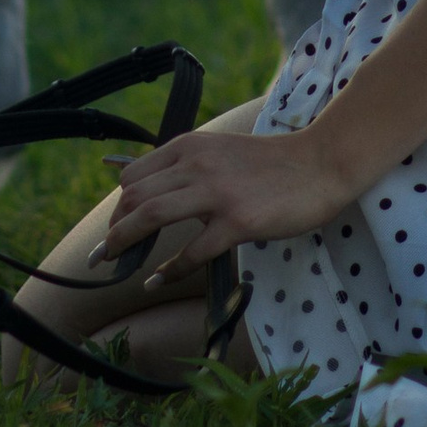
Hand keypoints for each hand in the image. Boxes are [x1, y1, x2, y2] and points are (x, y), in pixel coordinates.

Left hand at [96, 120, 356, 275]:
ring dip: (125, 243)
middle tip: (106, 253)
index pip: (135, 175)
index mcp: (191, 145)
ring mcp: (216, 193)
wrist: (319, 163)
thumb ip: (191, 167)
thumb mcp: (221, 151)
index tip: (117, 226)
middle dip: (113, 228)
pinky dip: (169, 270)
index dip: (119, 204)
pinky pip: (192, 250)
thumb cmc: (272, 163)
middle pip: (135, 196)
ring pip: (152, 215)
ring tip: (115, 262)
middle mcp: (197, 164)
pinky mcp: (237, 221)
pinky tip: (158, 280)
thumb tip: (159, 194)